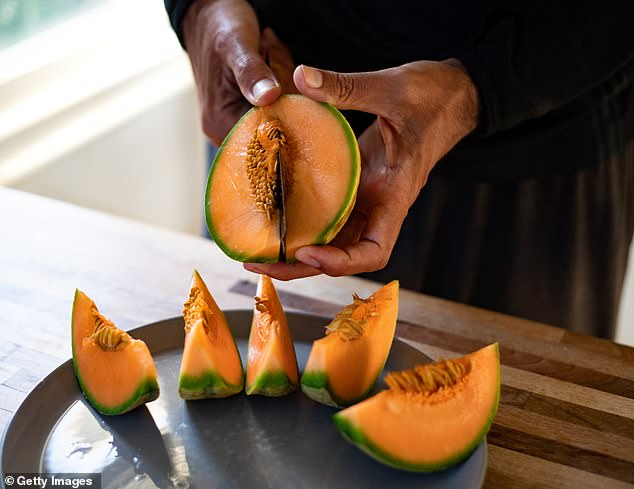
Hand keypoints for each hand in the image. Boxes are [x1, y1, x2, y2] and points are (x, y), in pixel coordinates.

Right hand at [182, 0, 294, 144]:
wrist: (208, 16)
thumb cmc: (218, 26)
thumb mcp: (236, 43)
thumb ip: (251, 71)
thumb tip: (269, 96)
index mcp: (220, 122)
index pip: (267, 132)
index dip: (285, 107)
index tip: (279, 72)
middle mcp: (228, 129)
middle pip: (277, 124)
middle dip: (284, 90)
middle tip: (269, 54)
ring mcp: (239, 121)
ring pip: (282, 113)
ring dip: (283, 83)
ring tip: (266, 52)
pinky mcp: (248, 110)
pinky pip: (278, 105)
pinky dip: (281, 84)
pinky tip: (271, 61)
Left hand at [245, 59, 479, 279]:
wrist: (453, 95)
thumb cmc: (433, 96)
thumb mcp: (391, 87)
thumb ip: (346, 86)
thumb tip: (299, 77)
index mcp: (395, 194)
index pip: (375, 250)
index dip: (341, 262)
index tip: (307, 251)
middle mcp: (379, 204)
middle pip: (343, 254)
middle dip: (303, 265)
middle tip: (259, 263)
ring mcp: (368, 197)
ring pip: (333, 238)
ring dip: (298, 248)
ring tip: (257, 249)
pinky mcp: (358, 183)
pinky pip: (329, 211)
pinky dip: (304, 219)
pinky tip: (275, 214)